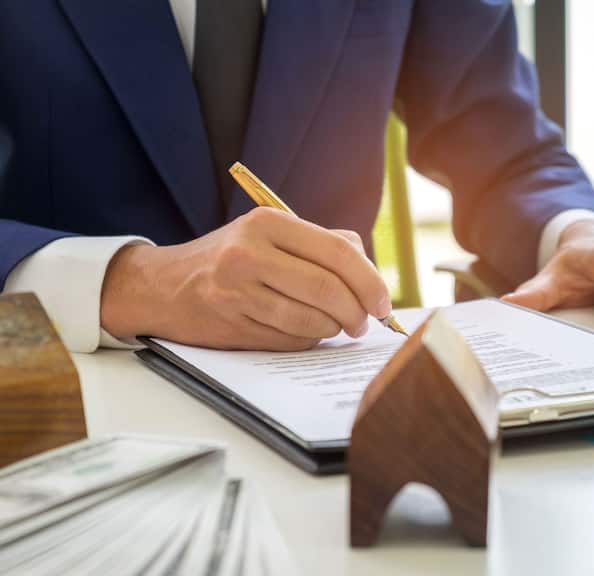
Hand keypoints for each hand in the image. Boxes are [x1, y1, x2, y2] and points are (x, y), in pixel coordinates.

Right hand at [100, 208, 391, 349]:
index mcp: (268, 222)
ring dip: (334, 330)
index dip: (370, 281)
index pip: (339, 251)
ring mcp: (238, 291)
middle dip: (359, 312)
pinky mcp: (232, 323)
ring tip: (337, 327)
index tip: (383, 302)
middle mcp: (250, 253)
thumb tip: (369, 269)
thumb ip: (321, 243)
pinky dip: (309, 340)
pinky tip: (306, 331)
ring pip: (312, 320)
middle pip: (329, 289)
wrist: (163, 285)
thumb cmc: (228, 258)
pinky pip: (290, 339)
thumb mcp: (269, 234)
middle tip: (365, 322)